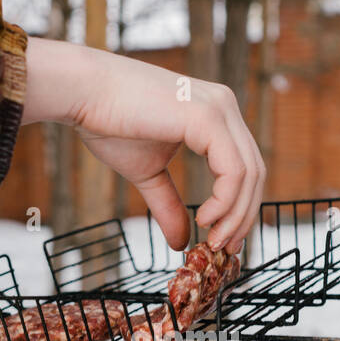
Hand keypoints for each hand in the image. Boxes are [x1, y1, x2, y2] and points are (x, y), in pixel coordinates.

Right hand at [22, 39, 265, 252]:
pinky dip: (225, 202)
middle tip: (224, 247)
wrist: (83, 92)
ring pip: (249, 174)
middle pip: (256, 172)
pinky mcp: (207, 117)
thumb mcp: (147, 173)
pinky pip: (233, 171)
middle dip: (243, 217)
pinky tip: (203, 218)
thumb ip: (168, 205)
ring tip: (213, 239)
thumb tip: (181, 243)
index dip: (241, 208)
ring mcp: (219, 109)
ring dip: (235, 215)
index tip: (223, 240)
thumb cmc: (109, 123)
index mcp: (214, 115)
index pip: (245, 167)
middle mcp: (224, 106)